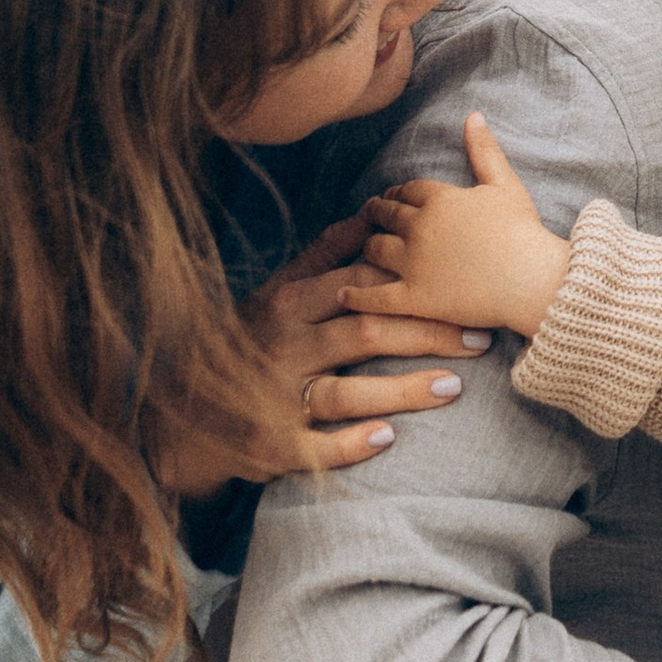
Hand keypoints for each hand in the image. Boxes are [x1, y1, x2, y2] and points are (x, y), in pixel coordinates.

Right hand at [161, 214, 478, 492]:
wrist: (182, 414)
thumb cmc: (244, 344)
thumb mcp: (274, 292)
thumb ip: (322, 257)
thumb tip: (366, 214)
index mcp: (288, 304)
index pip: (360, 288)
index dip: (414, 284)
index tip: (465, 284)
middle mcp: (283, 347)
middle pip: (363, 334)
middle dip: (426, 334)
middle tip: (479, 338)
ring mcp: (275, 398)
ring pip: (343, 391)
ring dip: (400, 390)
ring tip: (452, 387)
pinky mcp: (271, 446)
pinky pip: (314, 448)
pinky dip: (348, 444)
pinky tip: (387, 439)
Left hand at [360, 121, 574, 341]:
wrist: (533, 280)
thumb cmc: (524, 232)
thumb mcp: (506, 185)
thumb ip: (484, 150)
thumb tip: (473, 114)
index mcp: (439, 199)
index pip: (407, 190)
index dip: (399, 192)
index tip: (394, 195)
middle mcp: (420, 228)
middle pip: (386, 215)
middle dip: (376, 212)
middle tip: (371, 214)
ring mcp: (414, 264)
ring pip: (375, 249)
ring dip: (367, 245)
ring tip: (364, 246)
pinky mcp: (414, 298)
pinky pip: (374, 296)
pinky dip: (355, 294)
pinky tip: (343, 293)